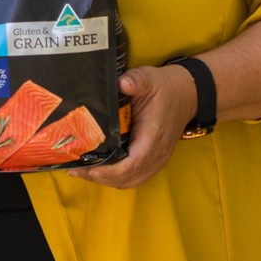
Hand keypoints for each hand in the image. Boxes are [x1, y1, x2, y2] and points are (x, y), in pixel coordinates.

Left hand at [87, 62, 203, 191]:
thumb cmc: (165, 88)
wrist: (186, 95)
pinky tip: (97, 170)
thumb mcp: (150, 79)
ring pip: (129, 181)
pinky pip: (133, 178)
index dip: (108, 171)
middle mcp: (156, 154)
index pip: (132, 165)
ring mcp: (156, 160)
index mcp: (153, 137)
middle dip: (99, 177)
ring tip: (80, 171)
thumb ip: (137, 80)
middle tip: (73, 169)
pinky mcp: (153, 161)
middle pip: (126, 178)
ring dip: (105, 180)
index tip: (86, 168)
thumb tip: (122, 83)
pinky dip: (114, 178)